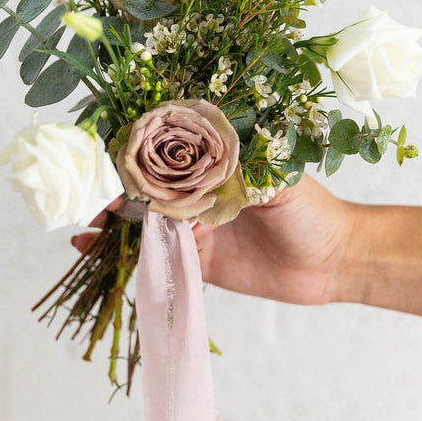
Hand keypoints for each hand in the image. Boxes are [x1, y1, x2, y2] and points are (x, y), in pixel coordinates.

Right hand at [71, 174, 358, 305]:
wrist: (337, 262)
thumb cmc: (314, 211)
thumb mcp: (279, 181)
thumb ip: (240, 174)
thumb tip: (199, 167)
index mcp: (219, 165)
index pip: (168, 156)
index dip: (137, 158)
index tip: (108, 160)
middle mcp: (203, 193)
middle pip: (149, 190)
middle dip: (116, 191)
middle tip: (86, 198)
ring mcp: (199, 228)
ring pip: (147, 224)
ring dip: (114, 225)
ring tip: (85, 227)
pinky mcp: (200, 263)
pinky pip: (158, 259)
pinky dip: (128, 255)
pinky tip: (98, 251)